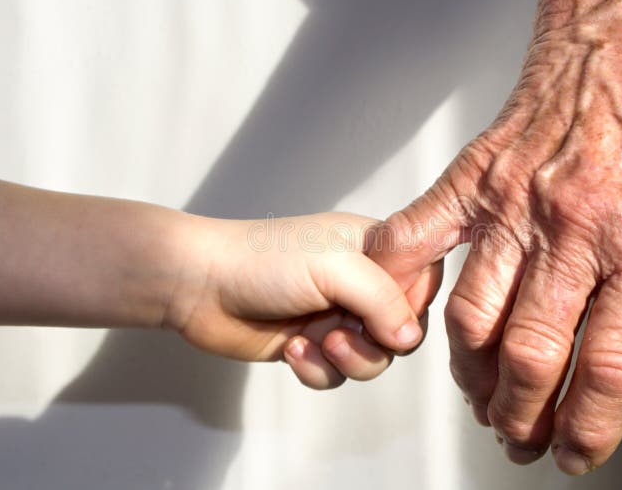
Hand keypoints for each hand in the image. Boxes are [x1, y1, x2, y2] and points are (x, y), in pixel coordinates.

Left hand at [165, 212, 441, 388]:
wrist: (199, 286)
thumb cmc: (262, 260)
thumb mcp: (335, 267)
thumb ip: (383, 299)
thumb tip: (410, 338)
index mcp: (372, 248)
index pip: (423, 279)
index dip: (415, 304)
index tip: (391, 312)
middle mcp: (358, 282)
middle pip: (402, 327)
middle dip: (377, 340)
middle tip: (345, 332)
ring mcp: (336, 315)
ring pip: (374, 356)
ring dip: (349, 358)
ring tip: (318, 342)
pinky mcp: (312, 345)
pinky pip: (338, 374)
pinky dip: (318, 369)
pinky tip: (293, 350)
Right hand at [362, 0, 621, 472]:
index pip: (612, 364)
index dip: (592, 426)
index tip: (579, 450)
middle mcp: (574, 226)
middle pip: (534, 353)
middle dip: (524, 416)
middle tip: (521, 438)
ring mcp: (515, 202)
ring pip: (473, 317)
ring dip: (473, 376)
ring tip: (483, 399)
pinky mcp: (476, 179)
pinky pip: (420, 236)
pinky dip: (400, 281)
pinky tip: (400, 312)